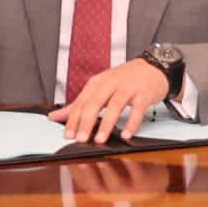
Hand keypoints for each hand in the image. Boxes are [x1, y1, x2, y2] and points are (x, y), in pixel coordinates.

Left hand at [48, 59, 168, 143]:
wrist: (153, 67)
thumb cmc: (125, 80)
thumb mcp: (100, 88)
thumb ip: (79, 104)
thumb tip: (54, 116)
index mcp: (98, 82)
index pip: (82, 101)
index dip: (73, 118)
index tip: (67, 135)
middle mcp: (112, 82)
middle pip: (96, 102)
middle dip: (86, 122)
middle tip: (80, 139)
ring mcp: (129, 87)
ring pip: (115, 105)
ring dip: (107, 123)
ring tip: (99, 140)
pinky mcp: (144, 93)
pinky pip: (138, 109)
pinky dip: (132, 122)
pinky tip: (127, 134)